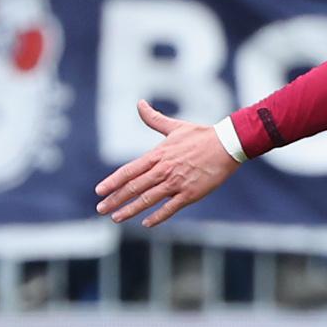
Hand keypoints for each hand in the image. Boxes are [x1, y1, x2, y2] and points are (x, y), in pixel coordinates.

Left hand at [95, 100, 241, 225]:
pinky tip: (146, 223)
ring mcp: (176, 183)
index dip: (112, 182)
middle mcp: (163, 170)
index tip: (99, 191)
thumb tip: (139, 103)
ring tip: (116, 218)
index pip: (129, 171)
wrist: (227, 145)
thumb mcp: (175, 127)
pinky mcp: (190, 194)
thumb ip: (154, 118)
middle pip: (134, 187)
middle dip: (115, 200)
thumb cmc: (201, 135)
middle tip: (100, 209)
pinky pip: (170, 208)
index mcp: (158, 155)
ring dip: (130, 210)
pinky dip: (157, 216)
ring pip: (148, 199)